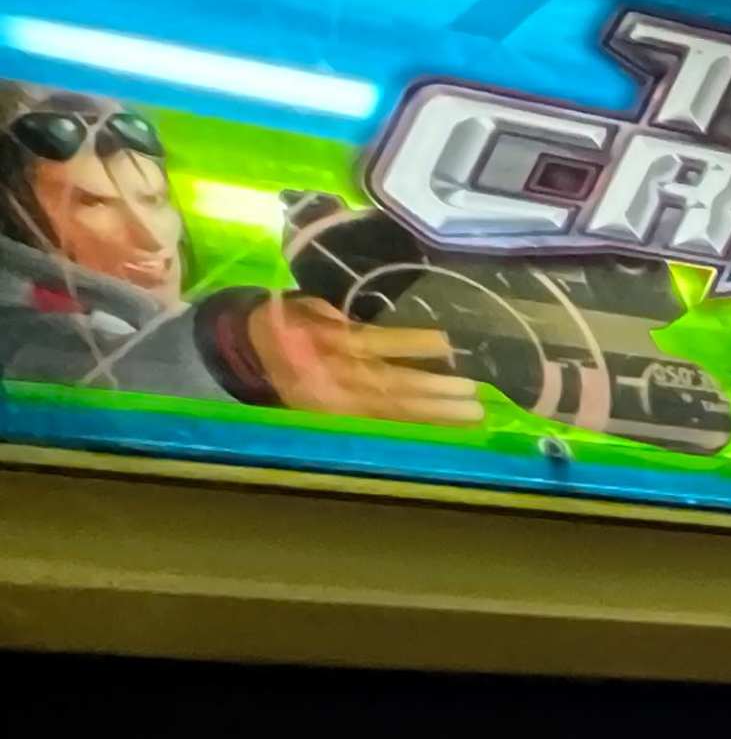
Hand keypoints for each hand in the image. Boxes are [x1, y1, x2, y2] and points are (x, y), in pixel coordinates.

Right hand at [246, 297, 482, 424]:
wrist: (250, 355)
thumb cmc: (289, 324)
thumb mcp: (306, 308)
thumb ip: (337, 317)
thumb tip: (372, 328)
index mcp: (323, 341)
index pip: (371, 342)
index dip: (408, 343)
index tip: (445, 343)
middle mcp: (332, 375)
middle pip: (390, 384)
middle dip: (434, 391)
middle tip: (473, 393)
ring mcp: (335, 403)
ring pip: (392, 411)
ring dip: (434, 414)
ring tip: (471, 414)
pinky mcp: (338, 421)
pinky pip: (383, 427)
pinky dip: (416, 428)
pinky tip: (446, 430)